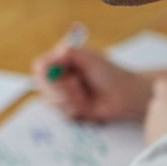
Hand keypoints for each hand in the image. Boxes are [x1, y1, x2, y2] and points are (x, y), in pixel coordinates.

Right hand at [31, 44, 149, 121]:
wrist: (126, 95)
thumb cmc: (110, 73)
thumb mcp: (90, 57)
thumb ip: (70, 52)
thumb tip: (54, 54)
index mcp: (62, 62)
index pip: (40, 66)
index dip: (44, 72)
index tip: (55, 73)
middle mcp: (59, 78)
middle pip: (41, 85)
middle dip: (59, 88)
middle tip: (76, 83)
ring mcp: (63, 95)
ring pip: (50, 101)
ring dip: (70, 98)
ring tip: (85, 96)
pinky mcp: (69, 110)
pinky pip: (62, 113)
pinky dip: (75, 109)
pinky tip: (87, 106)